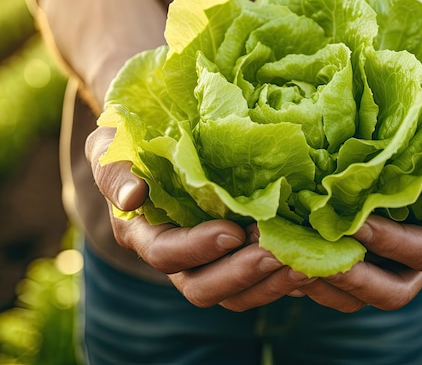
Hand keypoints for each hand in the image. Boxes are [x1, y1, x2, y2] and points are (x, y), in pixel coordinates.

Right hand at [85, 126, 315, 311]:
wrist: (165, 128)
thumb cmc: (133, 136)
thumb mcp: (112, 144)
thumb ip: (114, 171)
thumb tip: (132, 198)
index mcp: (144, 233)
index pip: (167, 254)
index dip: (198, 248)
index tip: (233, 231)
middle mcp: (178, 254)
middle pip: (204, 287)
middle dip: (241, 274)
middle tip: (277, 255)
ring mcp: (210, 257)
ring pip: (237, 292)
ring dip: (269, 281)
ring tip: (303, 261)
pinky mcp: (239, 253)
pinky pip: (260, 279)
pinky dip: (283, 274)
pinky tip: (310, 259)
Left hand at [298, 148, 421, 311]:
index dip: (391, 242)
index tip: (356, 224)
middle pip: (394, 292)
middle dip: (355, 278)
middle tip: (316, 260)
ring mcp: (396, 263)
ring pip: (365, 296)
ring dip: (330, 286)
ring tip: (296, 268)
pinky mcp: (371, 260)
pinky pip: (345, 289)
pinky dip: (319, 282)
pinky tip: (293, 266)